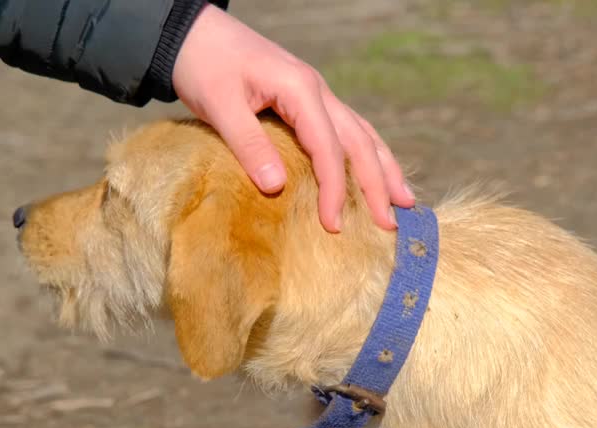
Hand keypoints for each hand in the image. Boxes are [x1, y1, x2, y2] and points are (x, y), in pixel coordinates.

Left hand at [172, 4, 414, 232]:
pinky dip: (366, 152)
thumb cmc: (203, 65)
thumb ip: (249, 145)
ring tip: (403, 199)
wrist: (193, 32)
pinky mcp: (306, 99)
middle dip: (377, 183)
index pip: (328, 148)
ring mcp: (315, 93)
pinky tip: (375, 171)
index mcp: (300, 89)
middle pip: (359, 141)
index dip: (334, 190)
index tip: (334, 225)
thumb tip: (278, 188)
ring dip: (383, 167)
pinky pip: (346, 128)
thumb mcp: (219, 105)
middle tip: (390, 223)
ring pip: (361, 132)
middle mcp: (316, 89)